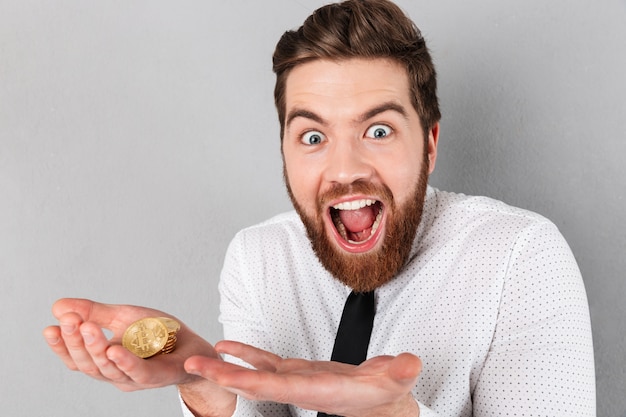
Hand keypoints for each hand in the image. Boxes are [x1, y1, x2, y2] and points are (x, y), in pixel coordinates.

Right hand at [43, 298, 215, 390]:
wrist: (193, 345)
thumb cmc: (158, 334)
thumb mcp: (124, 317)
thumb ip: (95, 312)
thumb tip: (58, 306)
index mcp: (105, 361)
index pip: (76, 358)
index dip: (61, 346)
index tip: (50, 328)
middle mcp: (116, 373)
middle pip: (88, 364)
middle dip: (75, 343)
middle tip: (67, 322)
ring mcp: (136, 378)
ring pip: (109, 369)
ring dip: (95, 348)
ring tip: (86, 327)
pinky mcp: (157, 376)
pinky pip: (139, 372)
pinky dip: (125, 362)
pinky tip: (114, 350)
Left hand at [185, 341, 421, 416]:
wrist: (383, 406)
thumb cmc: (388, 397)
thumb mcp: (398, 383)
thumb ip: (400, 373)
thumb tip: (409, 364)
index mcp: (319, 390)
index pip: (277, 387)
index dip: (250, 380)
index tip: (223, 375)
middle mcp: (300, 388)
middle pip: (254, 383)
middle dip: (222, 375)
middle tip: (191, 364)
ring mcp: (296, 380)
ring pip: (254, 373)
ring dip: (226, 365)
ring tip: (199, 357)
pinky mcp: (299, 371)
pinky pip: (266, 362)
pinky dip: (246, 354)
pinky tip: (228, 346)